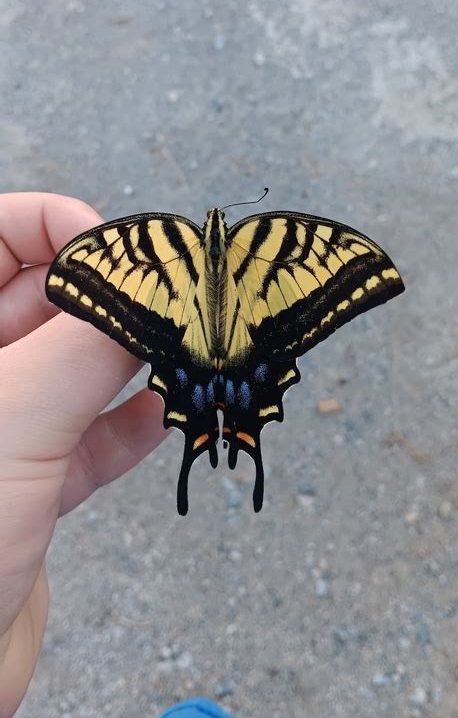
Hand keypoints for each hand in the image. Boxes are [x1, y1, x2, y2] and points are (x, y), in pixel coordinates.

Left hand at [0, 192, 166, 717]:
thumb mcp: (13, 420)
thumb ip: (86, 348)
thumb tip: (152, 294)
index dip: (55, 229)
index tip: (122, 251)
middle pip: (41, 299)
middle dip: (108, 295)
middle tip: (173, 300)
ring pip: (68, 368)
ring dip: (125, 359)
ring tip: (180, 349)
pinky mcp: (25, 487)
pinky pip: (84, 437)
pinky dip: (126, 424)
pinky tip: (160, 415)